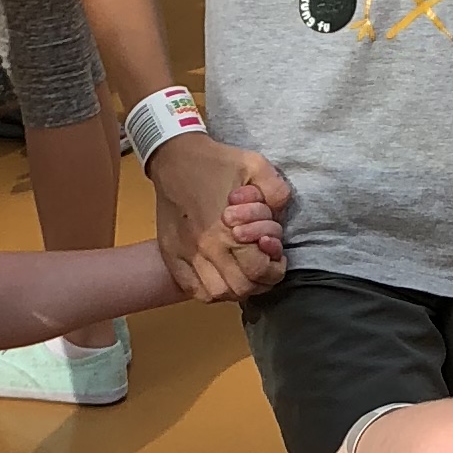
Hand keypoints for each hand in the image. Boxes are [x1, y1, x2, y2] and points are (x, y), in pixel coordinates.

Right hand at [150, 133, 289, 301]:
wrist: (174, 158)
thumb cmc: (217, 163)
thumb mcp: (256, 165)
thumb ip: (276, 191)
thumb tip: (280, 215)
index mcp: (226, 229)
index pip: (257, 270)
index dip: (273, 267)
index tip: (275, 254)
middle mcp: (204, 248)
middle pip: (240, 288)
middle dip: (260, 279)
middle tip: (263, 264)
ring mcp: (185, 255)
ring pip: (218, 294)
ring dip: (236, 288)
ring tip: (243, 271)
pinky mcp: (172, 256)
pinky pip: (194, 290)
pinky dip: (211, 290)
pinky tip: (221, 275)